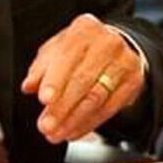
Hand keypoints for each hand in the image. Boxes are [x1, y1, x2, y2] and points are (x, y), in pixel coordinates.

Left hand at [21, 14, 143, 143]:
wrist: (114, 49)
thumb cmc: (80, 50)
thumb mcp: (56, 51)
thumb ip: (41, 68)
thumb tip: (29, 85)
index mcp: (84, 29)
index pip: (68, 57)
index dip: (55, 80)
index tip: (44, 100)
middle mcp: (107, 42)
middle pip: (82, 80)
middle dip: (62, 107)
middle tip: (46, 125)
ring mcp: (124, 62)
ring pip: (96, 97)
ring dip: (73, 120)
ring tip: (57, 133)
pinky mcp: (133, 82)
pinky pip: (109, 108)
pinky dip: (88, 123)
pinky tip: (73, 131)